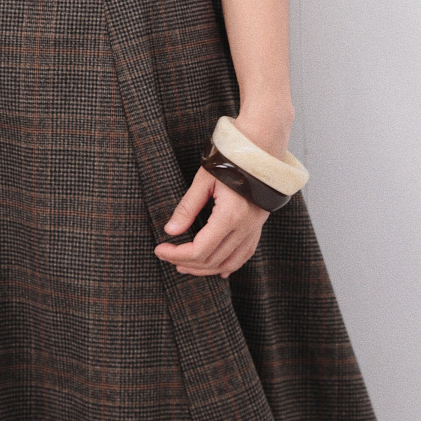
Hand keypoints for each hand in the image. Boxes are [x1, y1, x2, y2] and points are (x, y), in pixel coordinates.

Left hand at [153, 109, 290, 277]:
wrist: (260, 149)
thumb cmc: (230, 160)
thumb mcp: (204, 180)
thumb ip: (187, 207)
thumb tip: (170, 231)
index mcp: (229, 216)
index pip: (200, 249)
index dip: (177, 254)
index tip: (160, 249)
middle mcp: (244, 228)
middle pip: (213, 260)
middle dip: (187, 263)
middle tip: (167, 257)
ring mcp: (254, 230)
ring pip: (229, 263)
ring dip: (206, 269)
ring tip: (185, 267)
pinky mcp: (258, 227)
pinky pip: (244, 255)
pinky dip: (229, 266)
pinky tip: (219, 271)